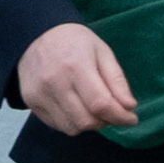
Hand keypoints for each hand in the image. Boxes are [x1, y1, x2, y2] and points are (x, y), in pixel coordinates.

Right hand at [16, 23, 141, 136]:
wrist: (36, 34)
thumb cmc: (74, 41)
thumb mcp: (102, 52)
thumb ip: (116, 80)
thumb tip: (129, 107)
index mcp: (76, 66)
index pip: (100, 104)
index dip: (120, 116)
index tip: (131, 119)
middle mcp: (55, 82)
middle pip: (86, 121)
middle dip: (106, 122)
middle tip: (112, 112)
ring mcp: (40, 94)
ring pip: (72, 128)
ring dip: (89, 124)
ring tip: (93, 109)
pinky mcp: (31, 102)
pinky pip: (57, 125)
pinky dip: (72, 123)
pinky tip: (76, 108)